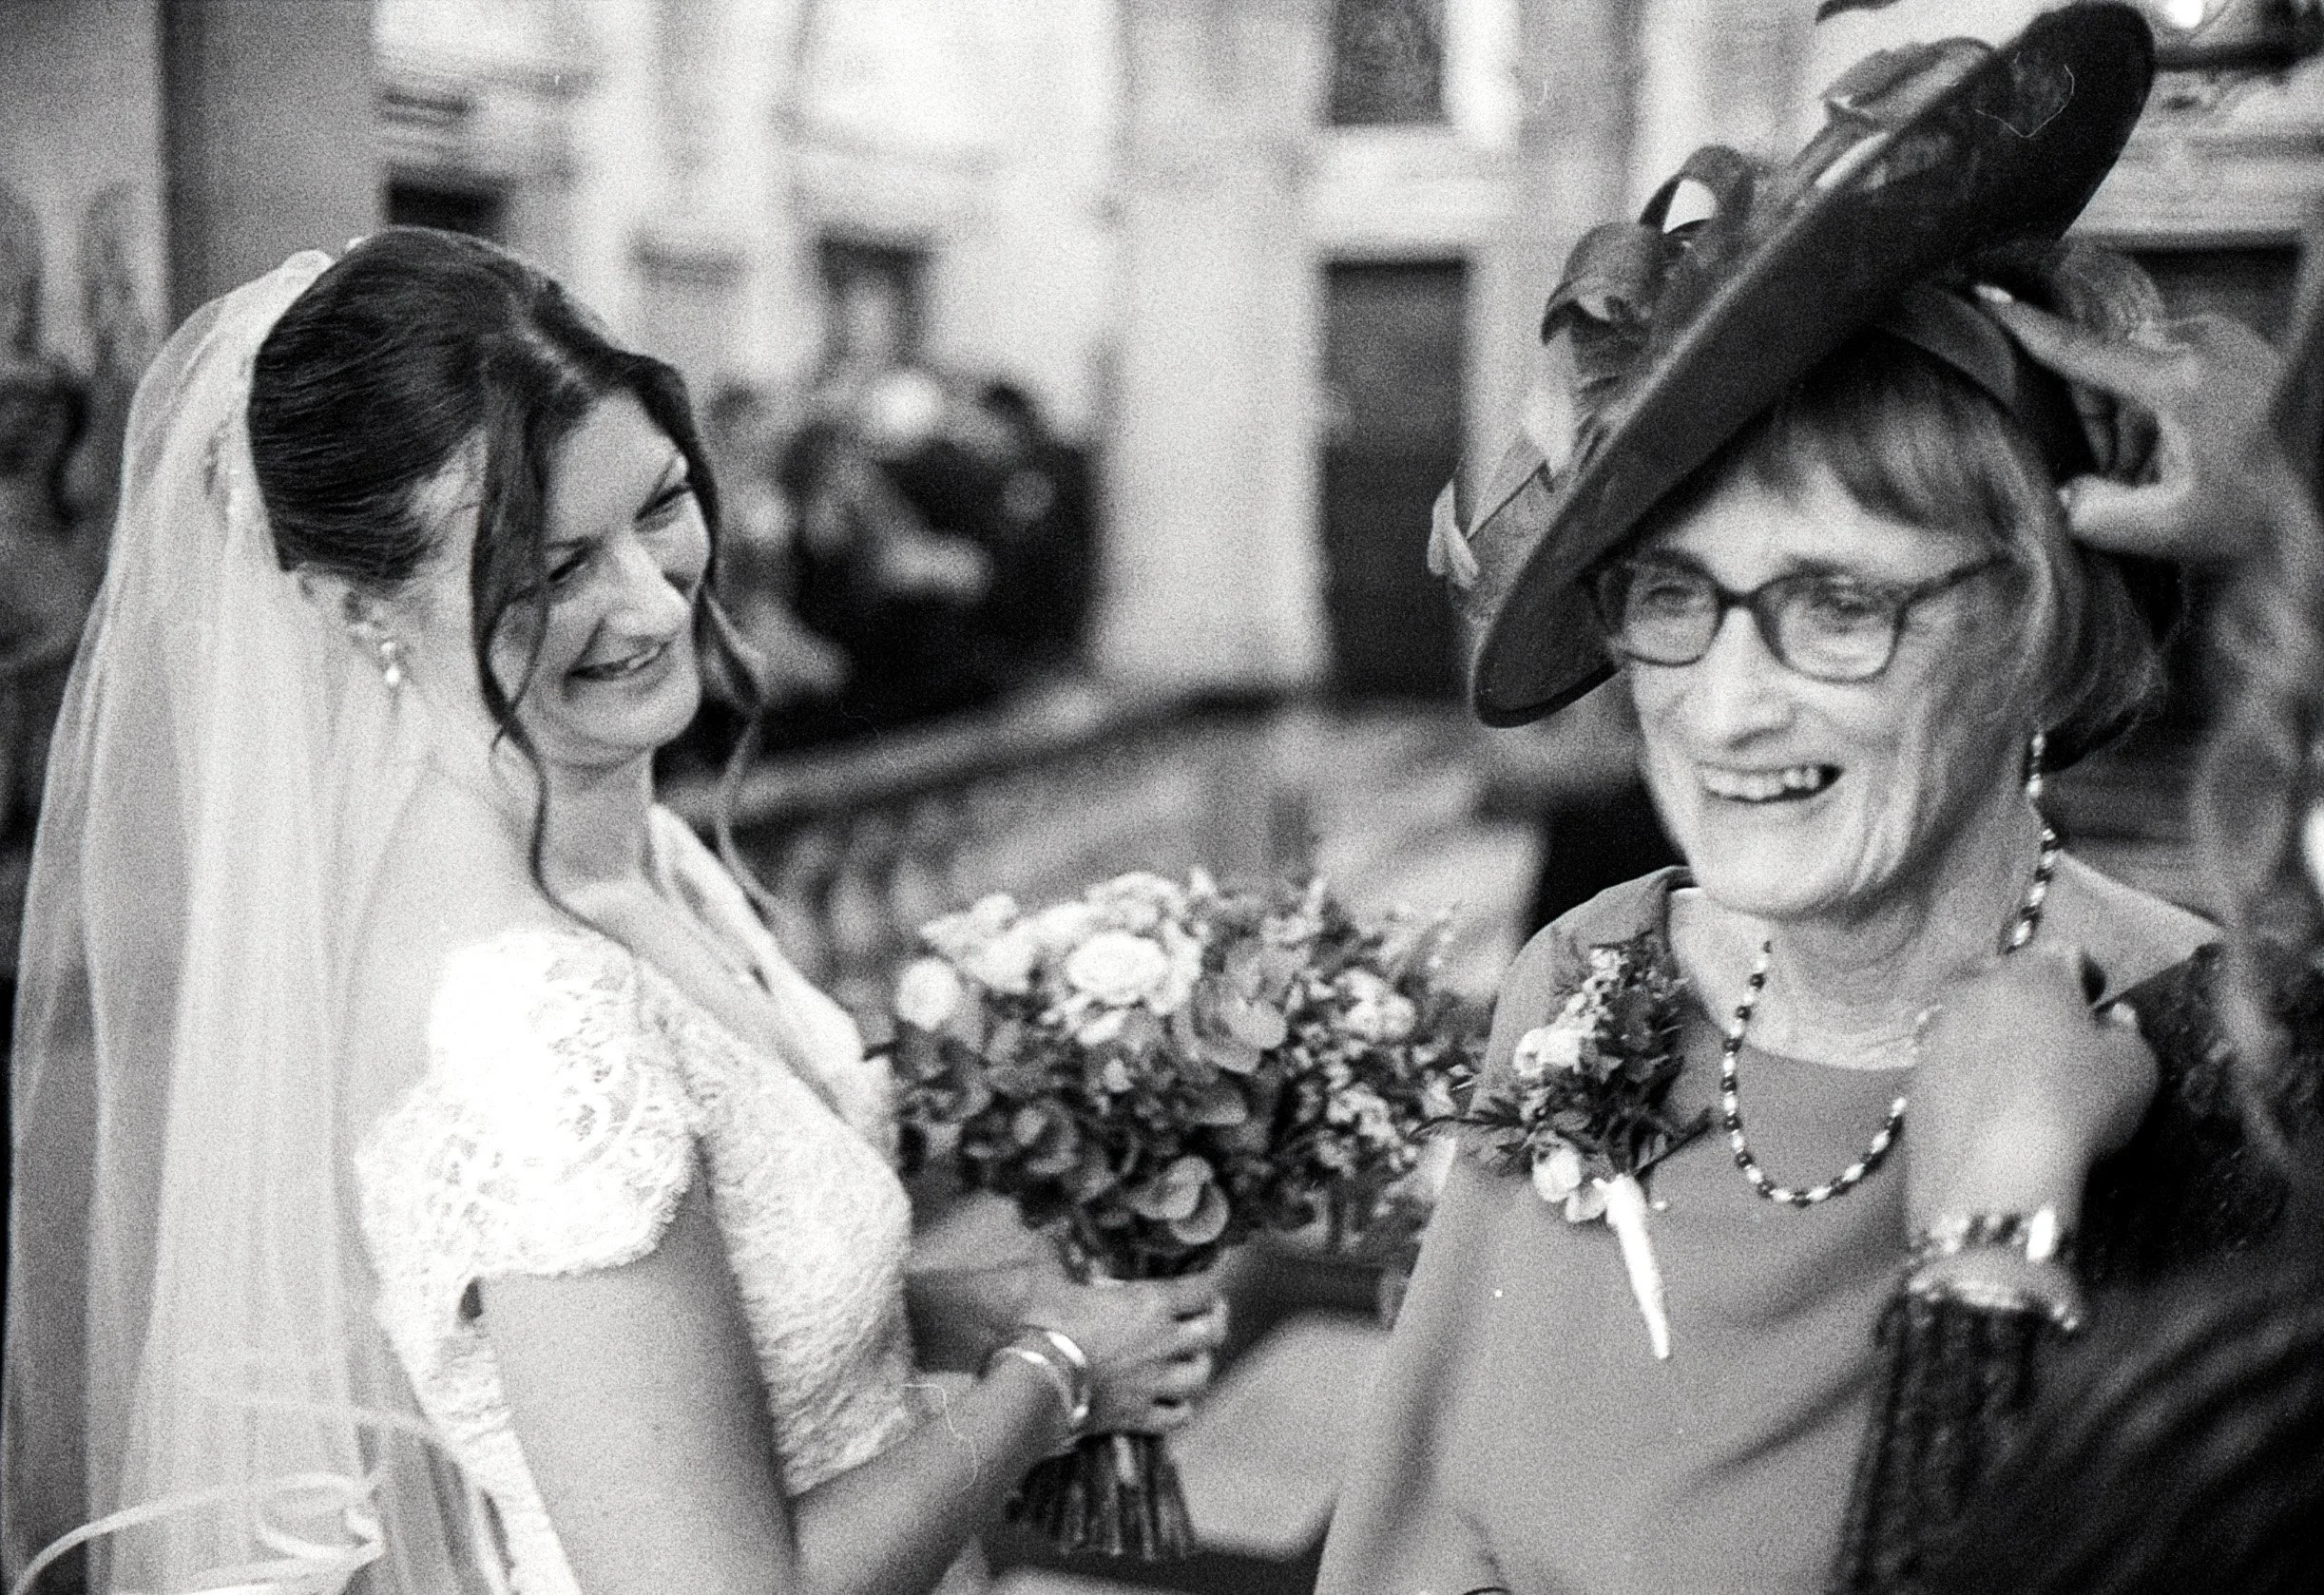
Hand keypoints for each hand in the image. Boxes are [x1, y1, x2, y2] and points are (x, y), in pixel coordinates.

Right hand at [1018, 1272, 1227, 1434]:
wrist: (1035, 1383)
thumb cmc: (1043, 1326)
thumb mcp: (1048, 1281)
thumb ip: (1056, 1255)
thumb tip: (1050, 1231)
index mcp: (1149, 1304)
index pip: (1201, 1291)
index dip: (1207, 1289)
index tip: (1203, 1290)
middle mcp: (1162, 1342)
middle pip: (1213, 1333)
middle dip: (1215, 1324)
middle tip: (1209, 1320)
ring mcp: (1154, 1382)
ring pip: (1201, 1376)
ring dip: (1199, 1366)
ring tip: (1191, 1361)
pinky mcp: (1140, 1415)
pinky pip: (1177, 1416)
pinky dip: (1179, 1408)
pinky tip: (1172, 1401)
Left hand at [1907, 945, 2157, 1235]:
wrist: (1993, 1170)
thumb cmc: (2077, 1104)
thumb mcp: (2134, 1068)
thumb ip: (2127, 1034)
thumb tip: (2111, 1021)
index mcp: (2032, 973)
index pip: (2063, 954)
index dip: (2085, 976)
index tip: (2095, 1002)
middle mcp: (1973, 990)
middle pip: (2002, 977)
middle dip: (2027, 995)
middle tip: (2053, 1031)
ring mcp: (1933, 1033)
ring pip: (1963, 1016)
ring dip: (1988, 1031)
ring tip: (2015, 1067)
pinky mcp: (1911, 1078)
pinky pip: (1943, 1062)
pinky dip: (1964, 1072)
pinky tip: (1984, 1103)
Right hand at [1978, 288, 2294, 563]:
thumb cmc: (2267, 509)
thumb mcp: (2170, 529)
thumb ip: (2094, 515)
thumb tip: (2064, 495)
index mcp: (2178, 379)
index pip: (2079, 350)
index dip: (2025, 329)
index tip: (1985, 298)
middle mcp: (2199, 343)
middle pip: (2104, 368)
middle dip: (2101, 424)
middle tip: (2126, 480)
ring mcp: (2221, 337)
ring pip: (2135, 370)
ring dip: (2133, 422)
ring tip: (2166, 473)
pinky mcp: (2236, 342)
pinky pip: (2170, 366)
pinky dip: (2162, 409)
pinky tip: (2188, 451)